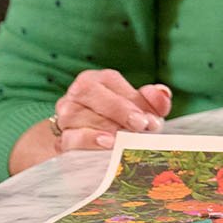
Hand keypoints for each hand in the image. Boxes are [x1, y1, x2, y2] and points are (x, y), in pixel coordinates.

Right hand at [55, 69, 170, 150]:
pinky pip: (69, 138)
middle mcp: (76, 94)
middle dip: (119, 111)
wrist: (88, 140)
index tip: (150, 120)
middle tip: (140, 126)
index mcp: (95, 80)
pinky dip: (88, 140)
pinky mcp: (59, 139)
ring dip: (105, 127)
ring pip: (77, 116)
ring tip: (126, 137)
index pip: (109, 80)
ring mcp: (64, 117)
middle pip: (90, 94)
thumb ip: (153, 100)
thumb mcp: (138, 107)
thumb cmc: (119, 119)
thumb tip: (163, 93)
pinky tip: (106, 143)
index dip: (132, 100)